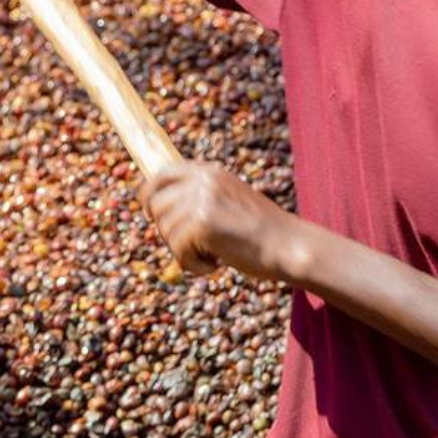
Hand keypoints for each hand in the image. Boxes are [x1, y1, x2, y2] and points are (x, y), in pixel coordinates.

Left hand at [139, 161, 298, 280]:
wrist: (289, 245)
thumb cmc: (261, 232)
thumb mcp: (227, 201)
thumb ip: (198, 197)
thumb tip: (153, 206)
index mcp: (209, 171)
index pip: (161, 174)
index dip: (148, 195)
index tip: (148, 212)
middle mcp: (203, 180)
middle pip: (157, 207)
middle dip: (169, 231)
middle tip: (198, 246)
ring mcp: (201, 199)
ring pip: (166, 232)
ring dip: (185, 252)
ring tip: (215, 255)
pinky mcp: (201, 223)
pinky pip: (178, 251)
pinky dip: (194, 265)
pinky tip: (216, 264)